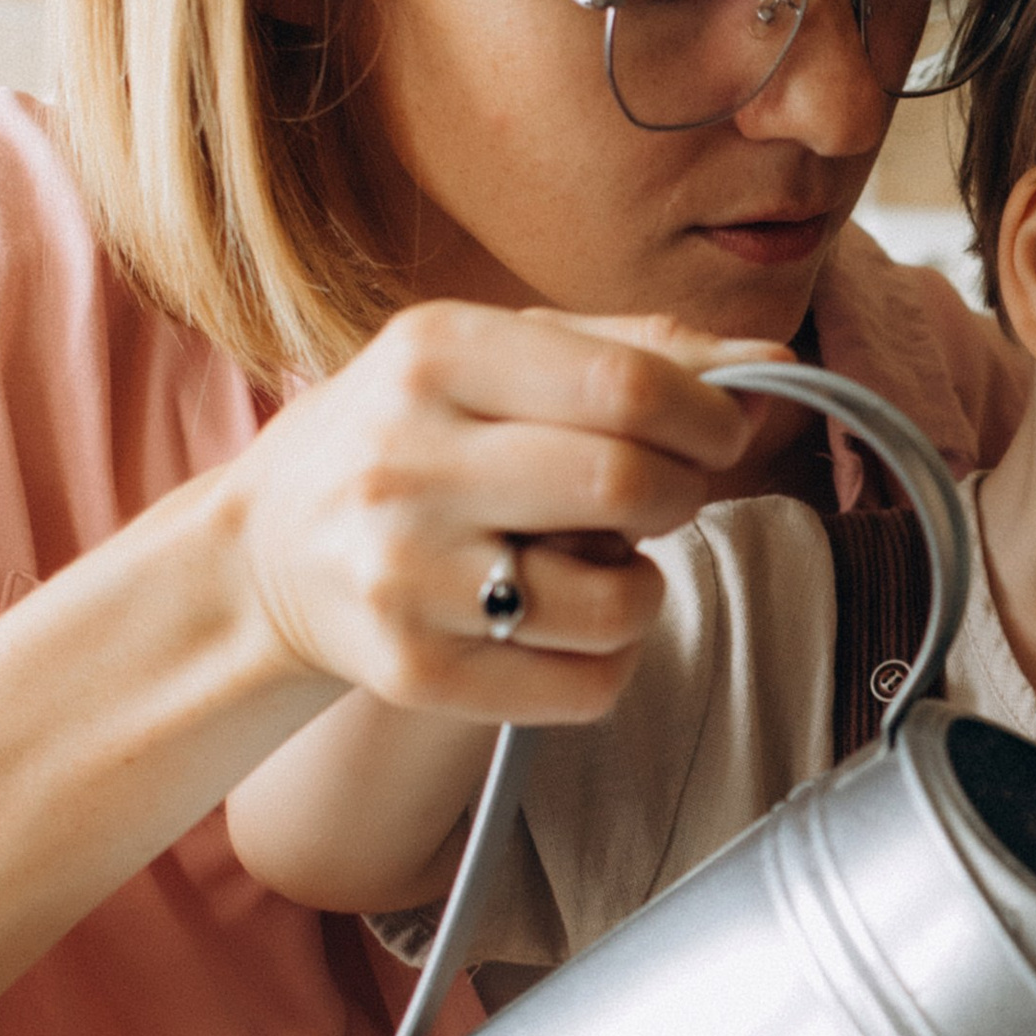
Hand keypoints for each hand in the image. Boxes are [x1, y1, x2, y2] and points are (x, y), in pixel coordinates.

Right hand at [230, 305, 790, 724]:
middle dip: (682, 494)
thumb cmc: (406, 439)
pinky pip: (587, 687)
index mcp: (433, 353)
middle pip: (627, 484)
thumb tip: (773, 364)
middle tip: (664, 495)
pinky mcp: (415, 671)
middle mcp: (408, 461)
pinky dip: (612, 660)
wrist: (262, 554)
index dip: (710, 417)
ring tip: (605, 564)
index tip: (719, 432)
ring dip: (647, 587)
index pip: (627, 385)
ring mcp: (405, 574)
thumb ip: (630, 349)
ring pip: (617, 600)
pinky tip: (569, 625)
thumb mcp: (490, 357)